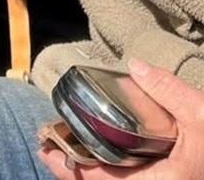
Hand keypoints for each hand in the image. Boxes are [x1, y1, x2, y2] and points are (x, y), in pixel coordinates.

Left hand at [38, 59, 203, 179]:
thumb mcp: (203, 115)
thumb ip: (169, 91)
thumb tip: (136, 66)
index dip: (71, 170)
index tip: (47, 149)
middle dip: (78, 168)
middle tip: (51, 143)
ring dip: (96, 168)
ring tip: (73, 142)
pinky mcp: (175, 178)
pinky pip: (137, 177)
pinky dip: (117, 166)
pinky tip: (109, 147)